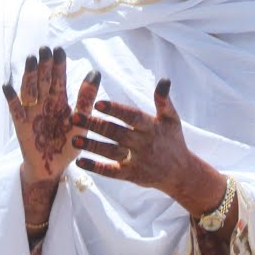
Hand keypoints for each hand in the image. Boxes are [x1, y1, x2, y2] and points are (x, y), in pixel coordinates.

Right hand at [5, 46, 97, 184]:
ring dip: (29, 75)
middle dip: (44, 64)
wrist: (52, 168)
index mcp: (59, 101)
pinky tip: (8, 86)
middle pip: (43, 80)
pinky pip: (14, 109)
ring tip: (30, 59)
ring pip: (29, 89)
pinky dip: (11, 98)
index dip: (58, 65)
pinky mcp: (21, 124)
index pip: (59, 78)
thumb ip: (86, 99)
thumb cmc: (68, 145)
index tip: (59, 50)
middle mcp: (44, 103)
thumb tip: (94, 72)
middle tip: (44, 49)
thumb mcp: (81, 122)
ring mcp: (31, 112)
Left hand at [73, 79, 223, 215]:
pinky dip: (95, 167)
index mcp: (151, 127)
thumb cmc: (173, 140)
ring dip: (91, 145)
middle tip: (75, 117)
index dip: (116, 110)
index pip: (132, 116)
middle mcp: (143, 143)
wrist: (180, 173)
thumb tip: (163, 80)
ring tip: (74, 139)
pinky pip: (111, 172)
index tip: (98, 103)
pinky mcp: (130, 175)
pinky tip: (80, 162)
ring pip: (111, 152)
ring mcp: (136, 160)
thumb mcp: (171, 119)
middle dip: (95, 124)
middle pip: (116, 133)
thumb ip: (164, 100)